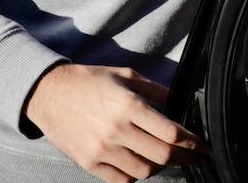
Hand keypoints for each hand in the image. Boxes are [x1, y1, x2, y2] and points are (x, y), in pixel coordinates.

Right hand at [24, 63, 203, 181]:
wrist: (48, 93)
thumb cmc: (88, 81)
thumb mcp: (125, 75)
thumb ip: (155, 88)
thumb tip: (177, 98)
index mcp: (129, 106)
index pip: (170, 132)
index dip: (191, 141)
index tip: (199, 143)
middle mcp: (117, 130)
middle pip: (162, 155)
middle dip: (184, 157)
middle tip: (193, 155)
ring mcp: (102, 149)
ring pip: (144, 170)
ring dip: (160, 167)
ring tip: (166, 159)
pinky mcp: (88, 162)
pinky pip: (121, 179)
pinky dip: (136, 175)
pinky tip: (141, 165)